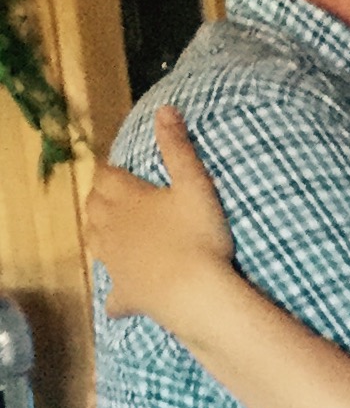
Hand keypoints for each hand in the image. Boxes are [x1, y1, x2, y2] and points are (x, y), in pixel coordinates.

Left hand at [85, 105, 234, 321]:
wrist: (194, 292)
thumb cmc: (198, 236)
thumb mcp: (194, 185)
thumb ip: (178, 147)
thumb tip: (165, 109)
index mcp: (127, 198)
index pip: (105, 177)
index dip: (109, 172)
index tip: (116, 172)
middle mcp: (112, 228)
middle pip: (94, 208)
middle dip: (100, 201)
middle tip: (113, 200)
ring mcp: (115, 263)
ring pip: (95, 244)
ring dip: (99, 236)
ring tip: (112, 236)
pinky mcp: (124, 295)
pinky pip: (113, 297)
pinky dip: (115, 296)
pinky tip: (120, 298)